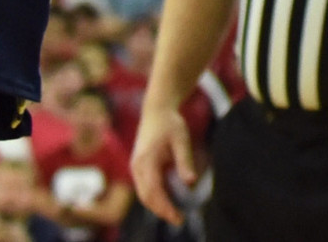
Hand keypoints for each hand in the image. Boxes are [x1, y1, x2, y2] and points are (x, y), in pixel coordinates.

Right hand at [129, 103, 195, 225]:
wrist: (156, 109)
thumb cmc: (170, 122)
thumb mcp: (181, 139)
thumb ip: (185, 161)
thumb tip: (191, 183)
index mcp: (146, 160)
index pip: (154, 192)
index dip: (165, 208)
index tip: (179, 218)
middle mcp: (137, 166)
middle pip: (146, 197)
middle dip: (162, 211)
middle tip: (179, 220)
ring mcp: (136, 167)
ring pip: (144, 195)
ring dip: (157, 206)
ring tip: (175, 214)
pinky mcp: (138, 166)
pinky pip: (144, 188)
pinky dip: (154, 197)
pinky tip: (168, 201)